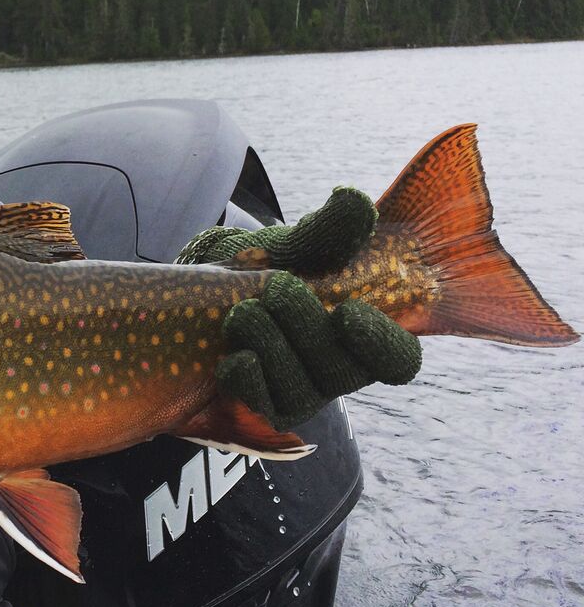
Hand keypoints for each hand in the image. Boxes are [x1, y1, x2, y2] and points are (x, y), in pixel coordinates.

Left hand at [177, 187, 421, 428]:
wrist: (207, 290)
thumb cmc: (266, 267)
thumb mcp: (293, 245)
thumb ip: (327, 229)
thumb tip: (353, 201)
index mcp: (362, 335)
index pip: (398, 360)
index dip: (382, 344)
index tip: (349, 312)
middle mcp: (338, 369)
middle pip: (342, 372)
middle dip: (305, 326)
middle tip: (275, 289)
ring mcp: (302, 393)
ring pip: (301, 390)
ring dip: (270, 344)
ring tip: (244, 311)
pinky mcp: (263, 405)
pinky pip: (263, 405)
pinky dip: (247, 378)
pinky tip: (233, 354)